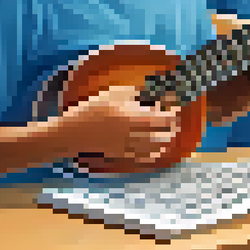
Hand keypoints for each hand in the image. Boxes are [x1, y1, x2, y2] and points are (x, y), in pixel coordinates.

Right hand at [64, 87, 179, 165]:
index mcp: (132, 118)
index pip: (162, 119)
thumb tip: (151, 91)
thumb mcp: (113, 94)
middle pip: (163, 136)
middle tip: (174, 122)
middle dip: (171, 129)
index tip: (176, 109)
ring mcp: (129, 147)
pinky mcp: (123, 155)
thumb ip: (134, 93)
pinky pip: (145, 158)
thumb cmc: (92, 109)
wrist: (74, 132)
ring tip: (167, 135)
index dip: (172, 115)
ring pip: (156, 149)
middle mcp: (133, 135)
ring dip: (165, 141)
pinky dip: (154, 154)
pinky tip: (157, 149)